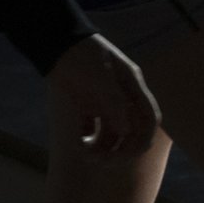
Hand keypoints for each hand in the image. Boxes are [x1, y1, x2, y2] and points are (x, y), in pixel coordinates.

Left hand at [47, 34, 161, 157]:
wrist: (55, 41)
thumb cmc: (81, 54)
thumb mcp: (100, 75)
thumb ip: (114, 102)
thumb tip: (127, 132)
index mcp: (132, 88)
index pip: (148, 119)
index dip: (143, 139)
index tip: (128, 155)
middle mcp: (121, 97)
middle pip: (130, 131)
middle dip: (120, 149)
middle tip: (102, 162)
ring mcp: (103, 101)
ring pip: (111, 133)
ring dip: (103, 147)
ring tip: (86, 154)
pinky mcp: (85, 104)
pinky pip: (91, 128)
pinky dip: (87, 138)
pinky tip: (79, 142)